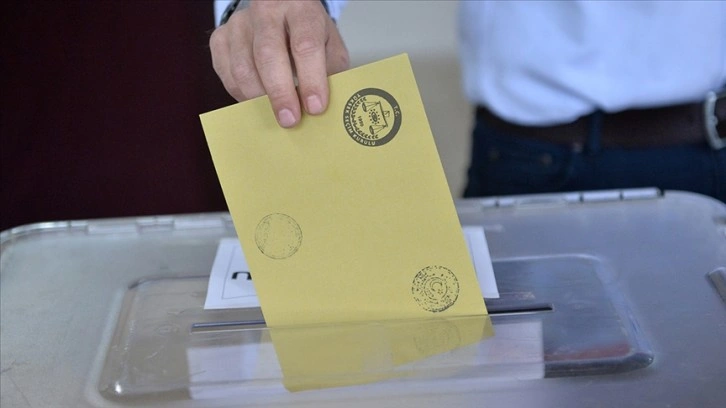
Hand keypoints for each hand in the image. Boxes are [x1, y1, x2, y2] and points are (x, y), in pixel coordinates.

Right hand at [210, 0, 349, 127]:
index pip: (305, 44)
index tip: (314, 107)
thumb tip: (322, 108)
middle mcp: (266, 10)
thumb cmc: (307, 33)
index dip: (311, 80)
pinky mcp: (220, 37)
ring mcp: (239, 23)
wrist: (279, 11)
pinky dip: (241, 94)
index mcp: (301, 8)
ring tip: (275, 114)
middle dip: (279, 93)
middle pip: (268, 54)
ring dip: (259, 98)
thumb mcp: (329, 45)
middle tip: (290, 120)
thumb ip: (330, 72)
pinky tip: (257, 101)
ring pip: (242, 67)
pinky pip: (226, 74)